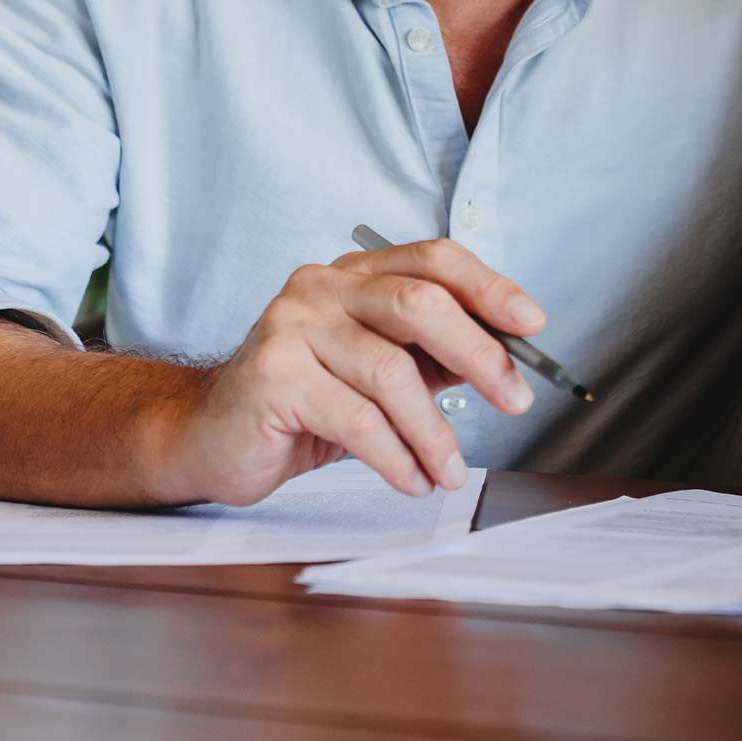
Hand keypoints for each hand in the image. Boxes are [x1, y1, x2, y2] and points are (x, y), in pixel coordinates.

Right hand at [154, 238, 545, 506]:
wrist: (208, 438)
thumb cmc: (303, 404)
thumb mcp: (377, 372)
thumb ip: (432, 357)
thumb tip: (509, 360)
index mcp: (353, 275)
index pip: (434, 260)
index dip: (490, 287)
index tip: (533, 324)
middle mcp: (320, 287)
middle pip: (419, 305)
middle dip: (480, 355)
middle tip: (516, 401)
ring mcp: (291, 326)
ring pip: (391, 373)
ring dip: (434, 433)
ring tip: (450, 472)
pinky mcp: (273, 376)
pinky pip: (356, 420)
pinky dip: (396, 457)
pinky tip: (412, 480)